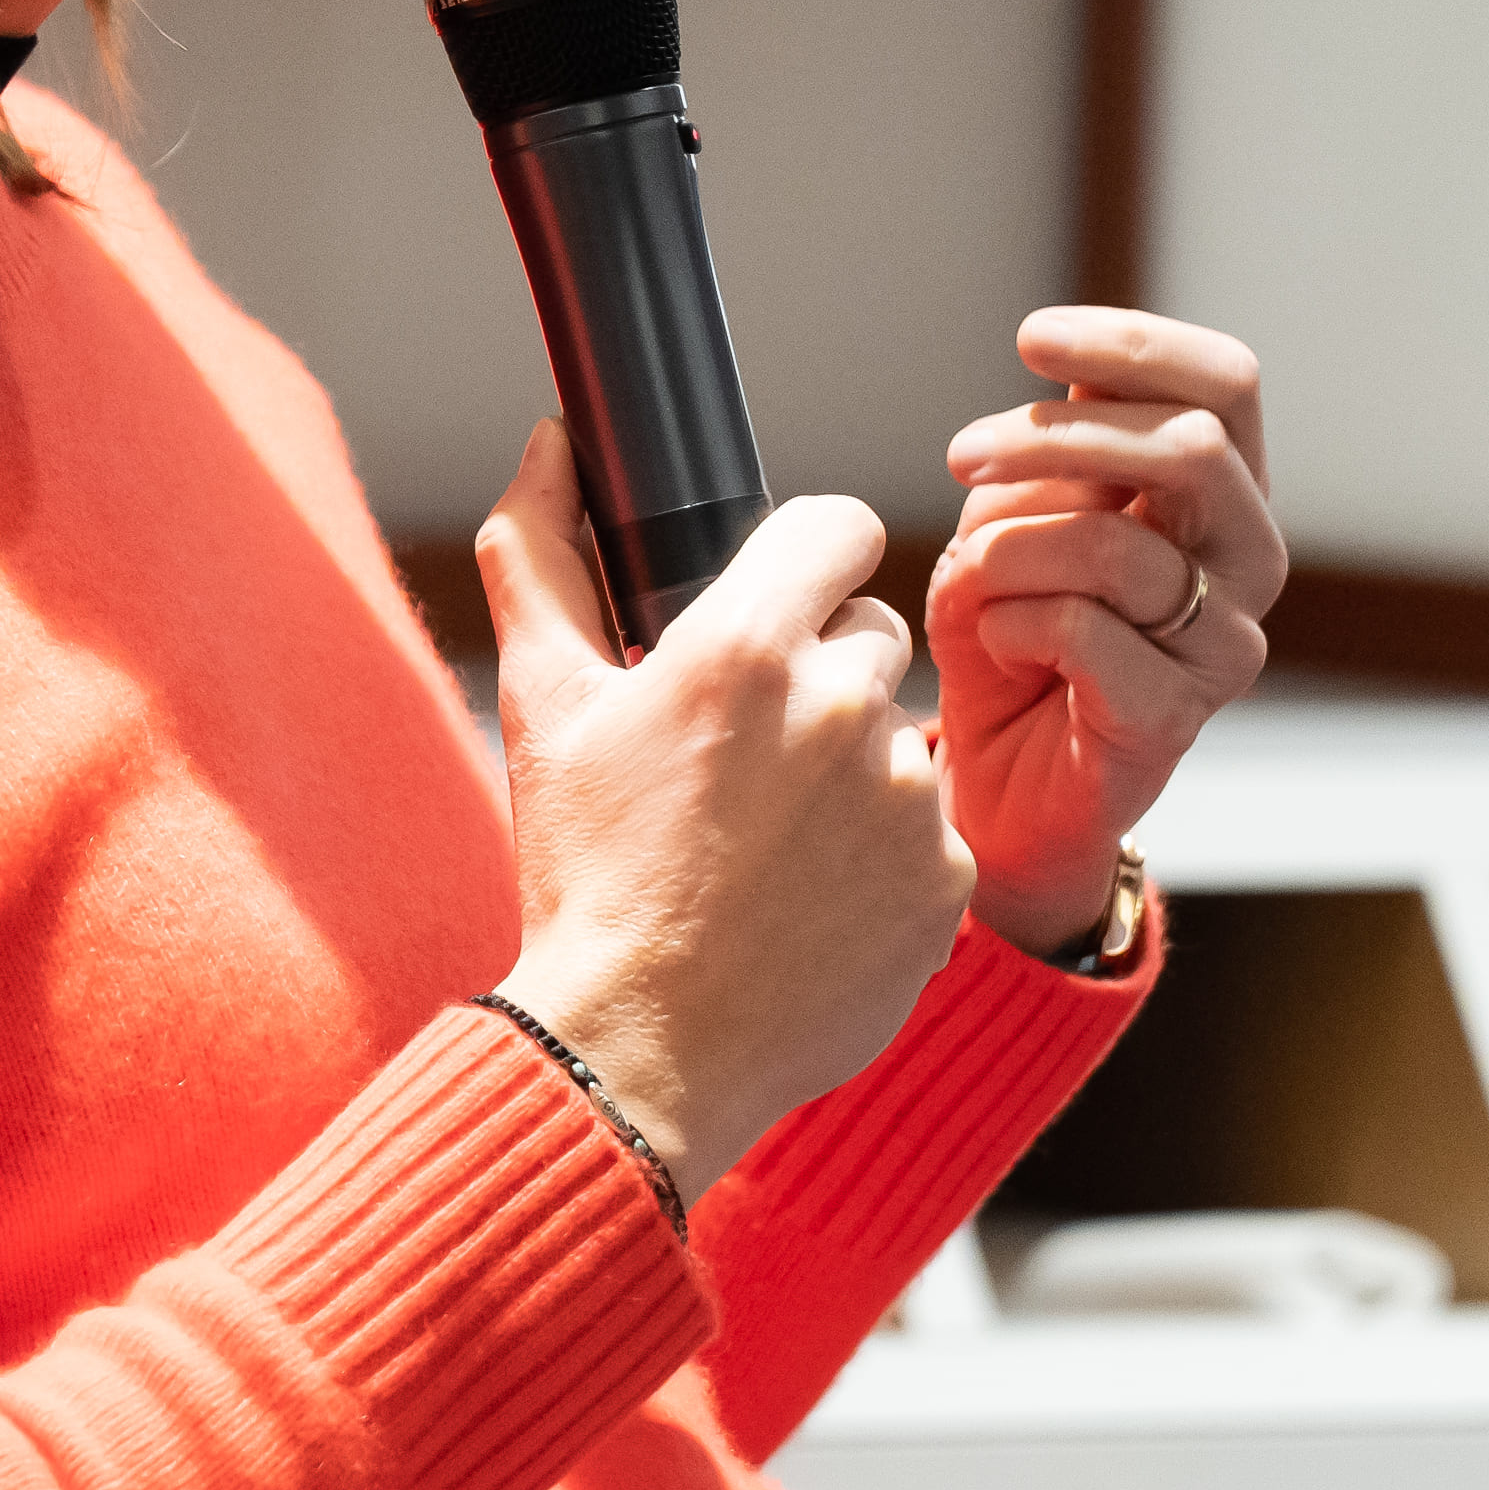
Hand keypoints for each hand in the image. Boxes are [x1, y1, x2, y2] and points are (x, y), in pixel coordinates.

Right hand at [473, 422, 973, 1190]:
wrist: (640, 1047)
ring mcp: (907, 797)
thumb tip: (551, 442)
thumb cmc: (585, 873)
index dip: (812, 557)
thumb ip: (540, 555)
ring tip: (770, 845)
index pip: (841, 525)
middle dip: (822, 675)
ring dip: (852, 771)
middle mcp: (846, 705)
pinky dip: (883, 860)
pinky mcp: (948, 881)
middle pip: (875, 633)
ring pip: (901, 738)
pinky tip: (811, 903)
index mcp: (749, 646)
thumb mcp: (542, 706)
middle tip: (748, 754)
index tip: (785, 600)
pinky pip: (930, 836)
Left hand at [932, 307, 1281, 957]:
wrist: (1001, 785)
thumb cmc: (1015, 635)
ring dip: (1013, 547)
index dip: (1134, 344)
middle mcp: (1248, 559)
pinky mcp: (1176, 715)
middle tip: (962, 453)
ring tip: (969, 576)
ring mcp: (1224, 642)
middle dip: (1056, 436)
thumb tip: (1055, 366)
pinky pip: (1086, 632)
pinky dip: (1012, 622)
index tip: (1031, 338)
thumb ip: (1050, 453)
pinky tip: (995, 642)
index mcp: (1225, 491)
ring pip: (1121, 546)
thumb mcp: (1018, 518)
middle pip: (1188, 448)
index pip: (1225, 383)